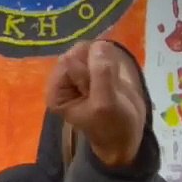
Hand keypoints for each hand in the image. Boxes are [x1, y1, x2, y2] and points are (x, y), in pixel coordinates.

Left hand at [46, 41, 145, 166]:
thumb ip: (101, 74)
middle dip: (98, 64)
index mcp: (57, 91)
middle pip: (79, 52)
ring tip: (112, 84)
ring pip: (92, 50)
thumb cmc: (112, 125)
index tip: (99, 88)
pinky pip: (102, 52)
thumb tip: (99, 44)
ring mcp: (78, 74)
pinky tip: (115, 78)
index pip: (69, 61)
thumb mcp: (106, 103)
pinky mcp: (93, 70)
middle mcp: (63, 80)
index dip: (89, 69)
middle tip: (107, 86)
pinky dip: (112, 61)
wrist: (124, 137)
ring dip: (107, 62)